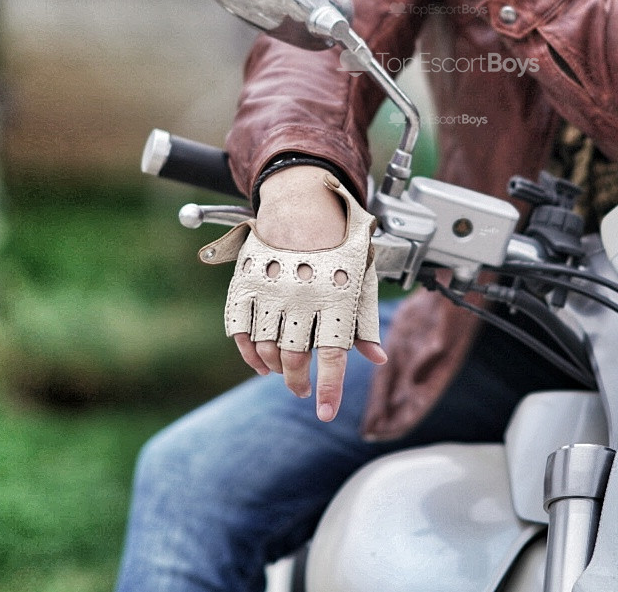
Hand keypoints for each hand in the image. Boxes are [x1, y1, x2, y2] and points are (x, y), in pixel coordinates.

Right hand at [201, 165, 385, 420]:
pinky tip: (261, 363)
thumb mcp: (361, 279)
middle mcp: (301, 295)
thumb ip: (366, 321)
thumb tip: (378, 359)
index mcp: (335, 294)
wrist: (304, 205)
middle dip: (299, 382)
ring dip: (276, 368)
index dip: (329, 388)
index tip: (325, 413)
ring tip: (285, 373)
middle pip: (296, 357)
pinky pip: (240, 331)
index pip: (333, 354)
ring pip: (266, 348)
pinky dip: (249, 353)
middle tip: (302, 390)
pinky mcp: (246, 283)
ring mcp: (270, 290)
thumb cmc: (339, 246)